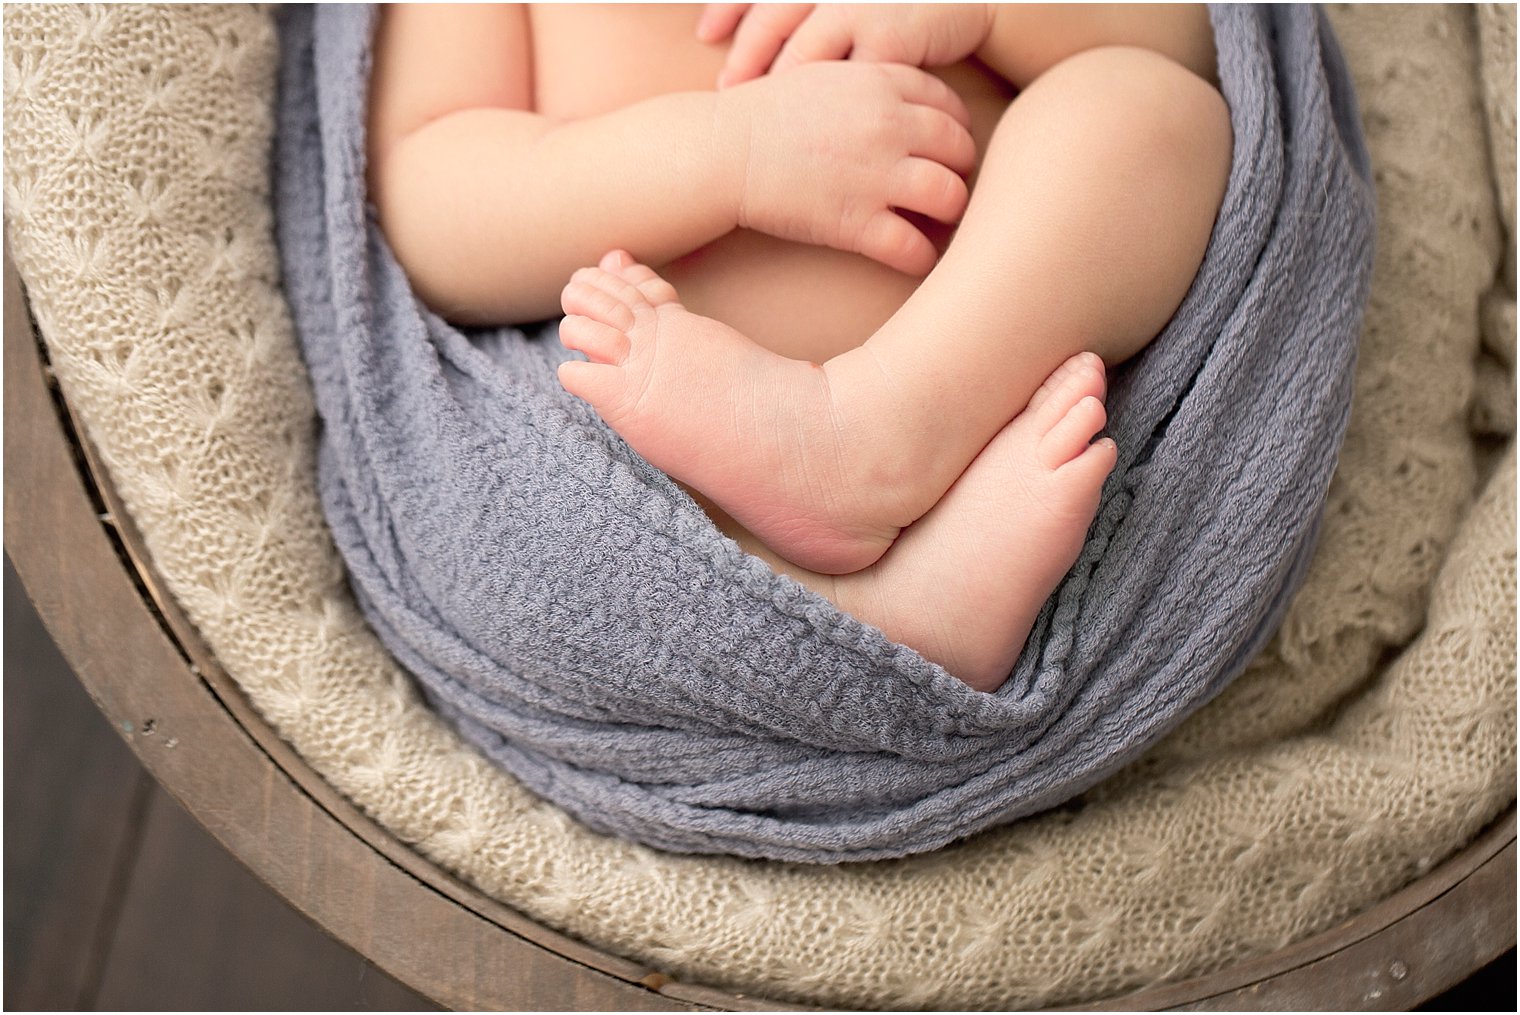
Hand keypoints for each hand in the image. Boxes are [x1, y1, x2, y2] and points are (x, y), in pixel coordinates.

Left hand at [698, 3, 994, 87]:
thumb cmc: (909, 4)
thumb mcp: (860, 0)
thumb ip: (820, 10)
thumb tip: (776, 39)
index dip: (729, 6)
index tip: (705, 32)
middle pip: (774, 18)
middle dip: (745, 55)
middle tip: (726, 87)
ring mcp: (863, 10)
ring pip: (804, 52)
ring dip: (778, 84)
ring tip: (761, 112)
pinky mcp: (891, 42)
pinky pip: (848, 79)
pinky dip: (827, 102)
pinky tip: (815, 121)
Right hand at [717, 60, 974, 275]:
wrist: (722, 151)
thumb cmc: (763, 116)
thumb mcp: (824, 77)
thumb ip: (871, 87)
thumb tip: (904, 109)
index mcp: (881, 84)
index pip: (949, 105)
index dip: (956, 129)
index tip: (948, 149)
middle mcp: (888, 126)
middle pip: (960, 149)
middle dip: (959, 171)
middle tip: (946, 188)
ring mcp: (876, 176)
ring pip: (950, 196)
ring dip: (950, 213)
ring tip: (936, 223)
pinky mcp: (856, 223)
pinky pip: (913, 248)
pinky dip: (921, 258)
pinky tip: (913, 258)